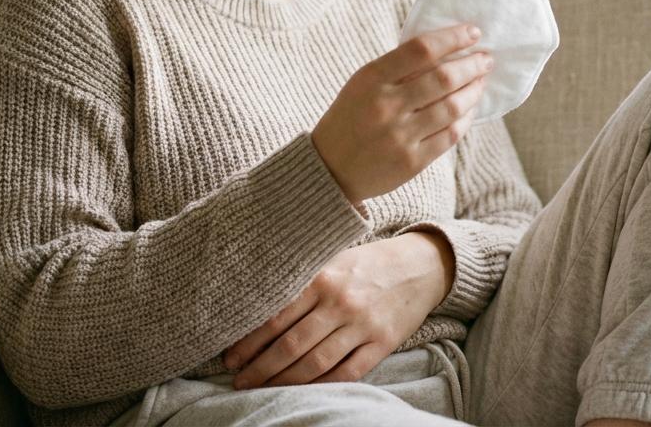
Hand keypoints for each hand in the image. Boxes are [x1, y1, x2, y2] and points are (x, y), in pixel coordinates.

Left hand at [223, 232, 453, 388]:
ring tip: (264, 389)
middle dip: (261, 367)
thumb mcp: (332, 259)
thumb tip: (257, 305)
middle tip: (239, 380)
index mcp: (322, 278)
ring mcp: (363, 324)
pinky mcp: (383, 342)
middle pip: (292, 344)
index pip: (277, 316)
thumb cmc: (367, 262)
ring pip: (316, 363)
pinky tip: (303, 391)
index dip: (250, 340)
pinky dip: (323, 385)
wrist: (420, 265)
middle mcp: (341, 302)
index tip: (231, 356)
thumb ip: (301, 280)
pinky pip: (348, 372)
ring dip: (285, 381)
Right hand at [313, 24, 492, 202]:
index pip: (421, 49)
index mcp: (371, 79)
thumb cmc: (351, 117)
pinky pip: (451, 135)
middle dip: (473, 64)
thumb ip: (397, 67)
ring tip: (482, 81)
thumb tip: (447, 47)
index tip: (473, 32)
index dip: (453, 37)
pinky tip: (470, 108)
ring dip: (475, 90)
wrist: (330, 169)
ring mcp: (399, 136)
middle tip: (487, 58)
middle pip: (444, 78)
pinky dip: (467, 118)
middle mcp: (385, 106)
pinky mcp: (412, 162)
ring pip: (453, 107)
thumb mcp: (362, 84)